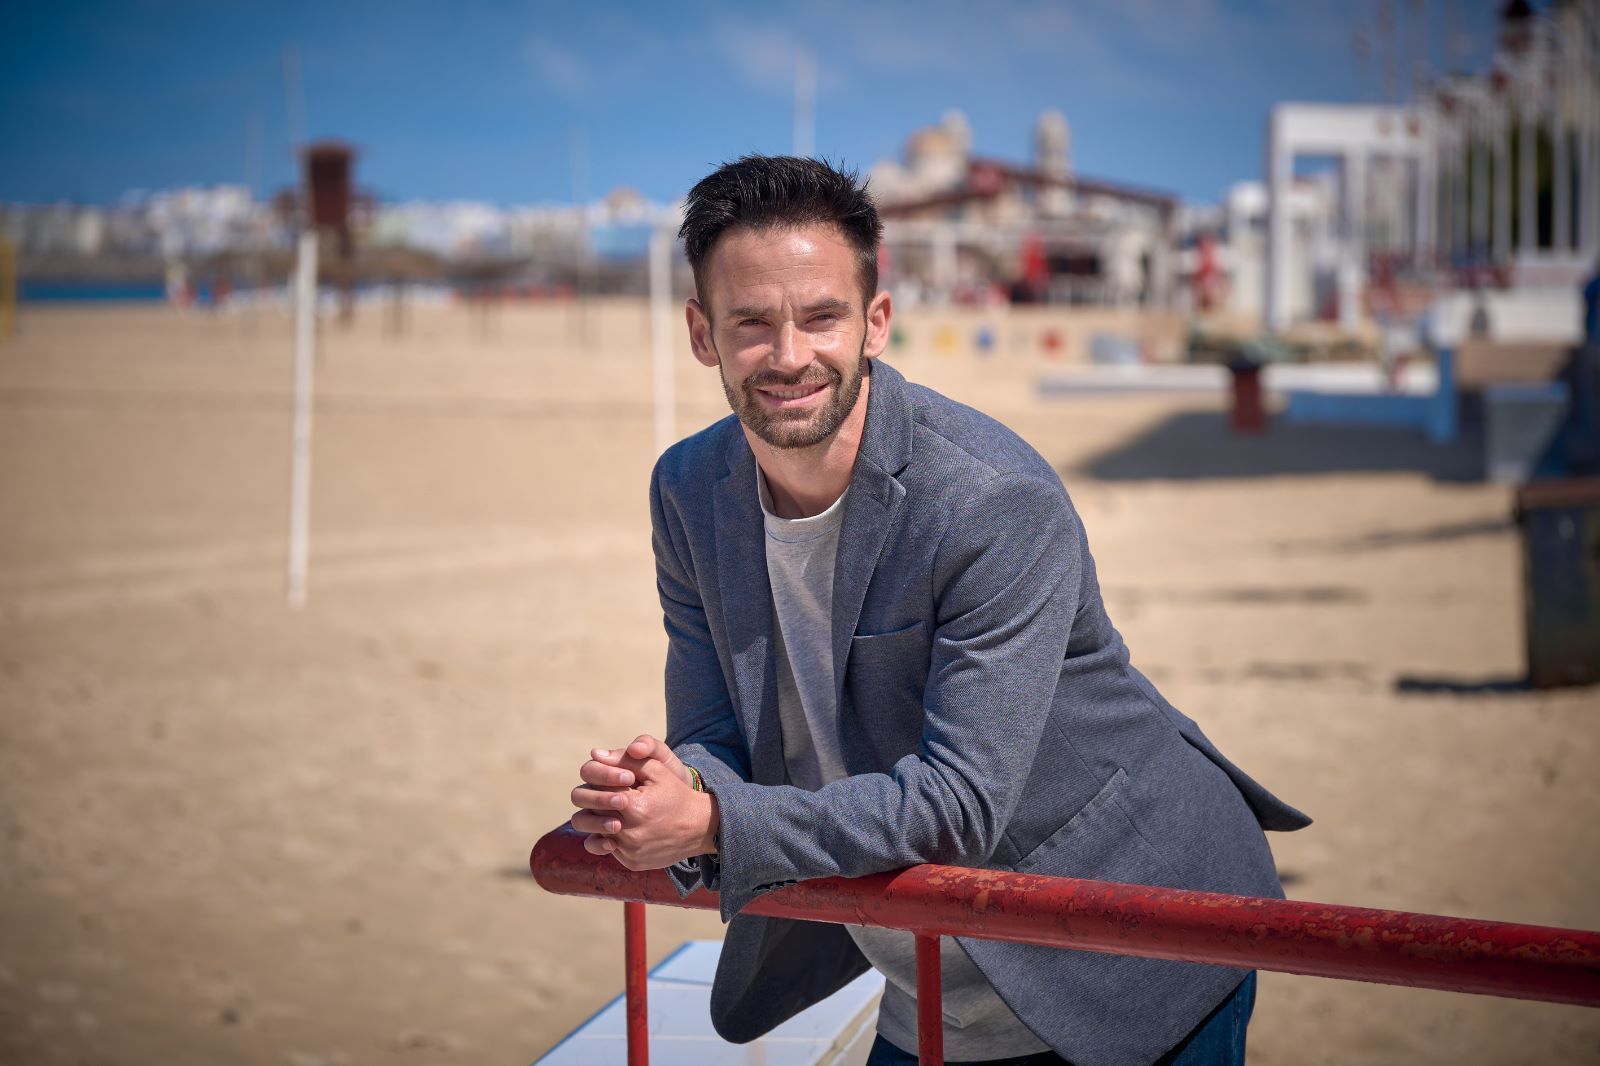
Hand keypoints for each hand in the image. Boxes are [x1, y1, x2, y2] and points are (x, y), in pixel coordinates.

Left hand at [569, 734, 718, 870]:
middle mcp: (628, 833)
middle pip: (590, 814)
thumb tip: (595, 754)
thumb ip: (625, 760)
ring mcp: (629, 851)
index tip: (614, 782)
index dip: (601, 783)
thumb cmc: (676, 794)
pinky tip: (624, 826)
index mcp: (633, 806)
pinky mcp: (631, 863)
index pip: (596, 791)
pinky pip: (608, 849)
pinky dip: (612, 837)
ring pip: (595, 833)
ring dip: (599, 821)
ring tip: (613, 812)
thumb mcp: (657, 770)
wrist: (699, 827)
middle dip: (596, 802)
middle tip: (609, 796)